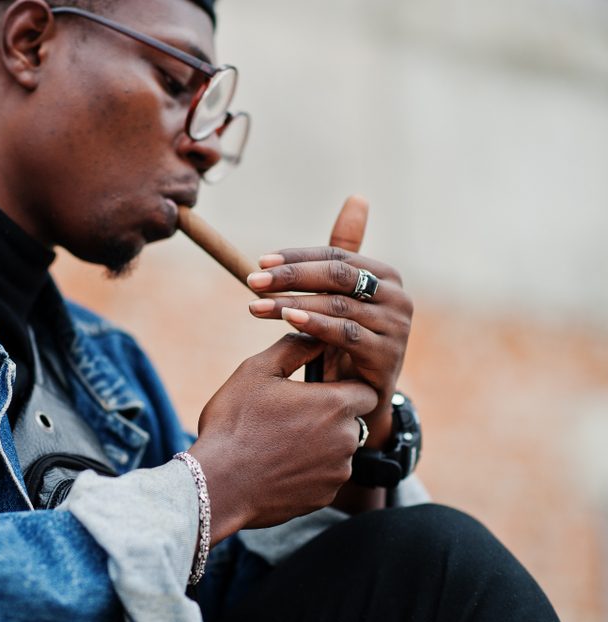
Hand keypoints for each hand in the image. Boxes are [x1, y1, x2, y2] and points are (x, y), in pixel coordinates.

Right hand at [189, 333, 378, 542]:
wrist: (218, 484)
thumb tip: (314, 335)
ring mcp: (337, 472)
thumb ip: (293, 348)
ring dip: (320, 444)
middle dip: (330, 416)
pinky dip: (309, 470)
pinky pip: (326, 477)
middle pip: (352, 421)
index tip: (322, 389)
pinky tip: (278, 465)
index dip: (346, 387)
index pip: (366, 391)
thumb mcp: (255, 372)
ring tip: (280, 441)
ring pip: (340, 450)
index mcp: (334, 404)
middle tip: (291, 415)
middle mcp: (345, 439)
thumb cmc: (234, 424)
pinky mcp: (325, 496)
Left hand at [243, 197, 413, 447]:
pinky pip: (346, 334)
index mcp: (385, 275)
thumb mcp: (341, 297)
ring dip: (292, 303)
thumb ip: (340, 255)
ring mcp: (397, 326)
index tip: (259, 262)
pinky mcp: (389, 355)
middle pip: (337, 276)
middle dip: (290, 276)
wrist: (363, 396)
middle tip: (251, 281)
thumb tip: (358, 197)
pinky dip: (314, 325)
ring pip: (338, 305)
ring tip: (257, 306)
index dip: (296, 258)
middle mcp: (397, 296)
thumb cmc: (348, 340)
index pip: (335, 256)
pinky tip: (288, 321)